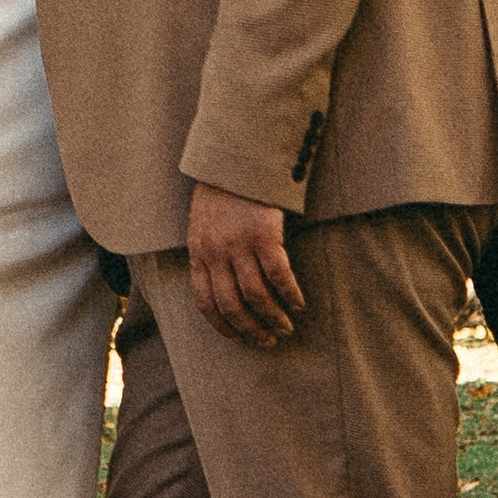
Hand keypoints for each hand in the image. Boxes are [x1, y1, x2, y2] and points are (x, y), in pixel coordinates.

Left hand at [186, 183, 304, 345]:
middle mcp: (216, 252)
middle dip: (252, 330)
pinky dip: (290, 294)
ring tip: (286, 326)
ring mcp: (239, 244)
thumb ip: (208, 254)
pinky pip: (279, 276)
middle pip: (232, 306)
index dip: (224, 327)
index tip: (241, 338)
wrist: (237, 157)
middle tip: (270, 340)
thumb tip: (222, 289)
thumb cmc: (222, 192)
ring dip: (274, 318)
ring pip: (256, 296)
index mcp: (198, 252)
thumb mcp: (203, 225)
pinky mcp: (264, 234)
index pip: (206, 303)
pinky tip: (299, 303)